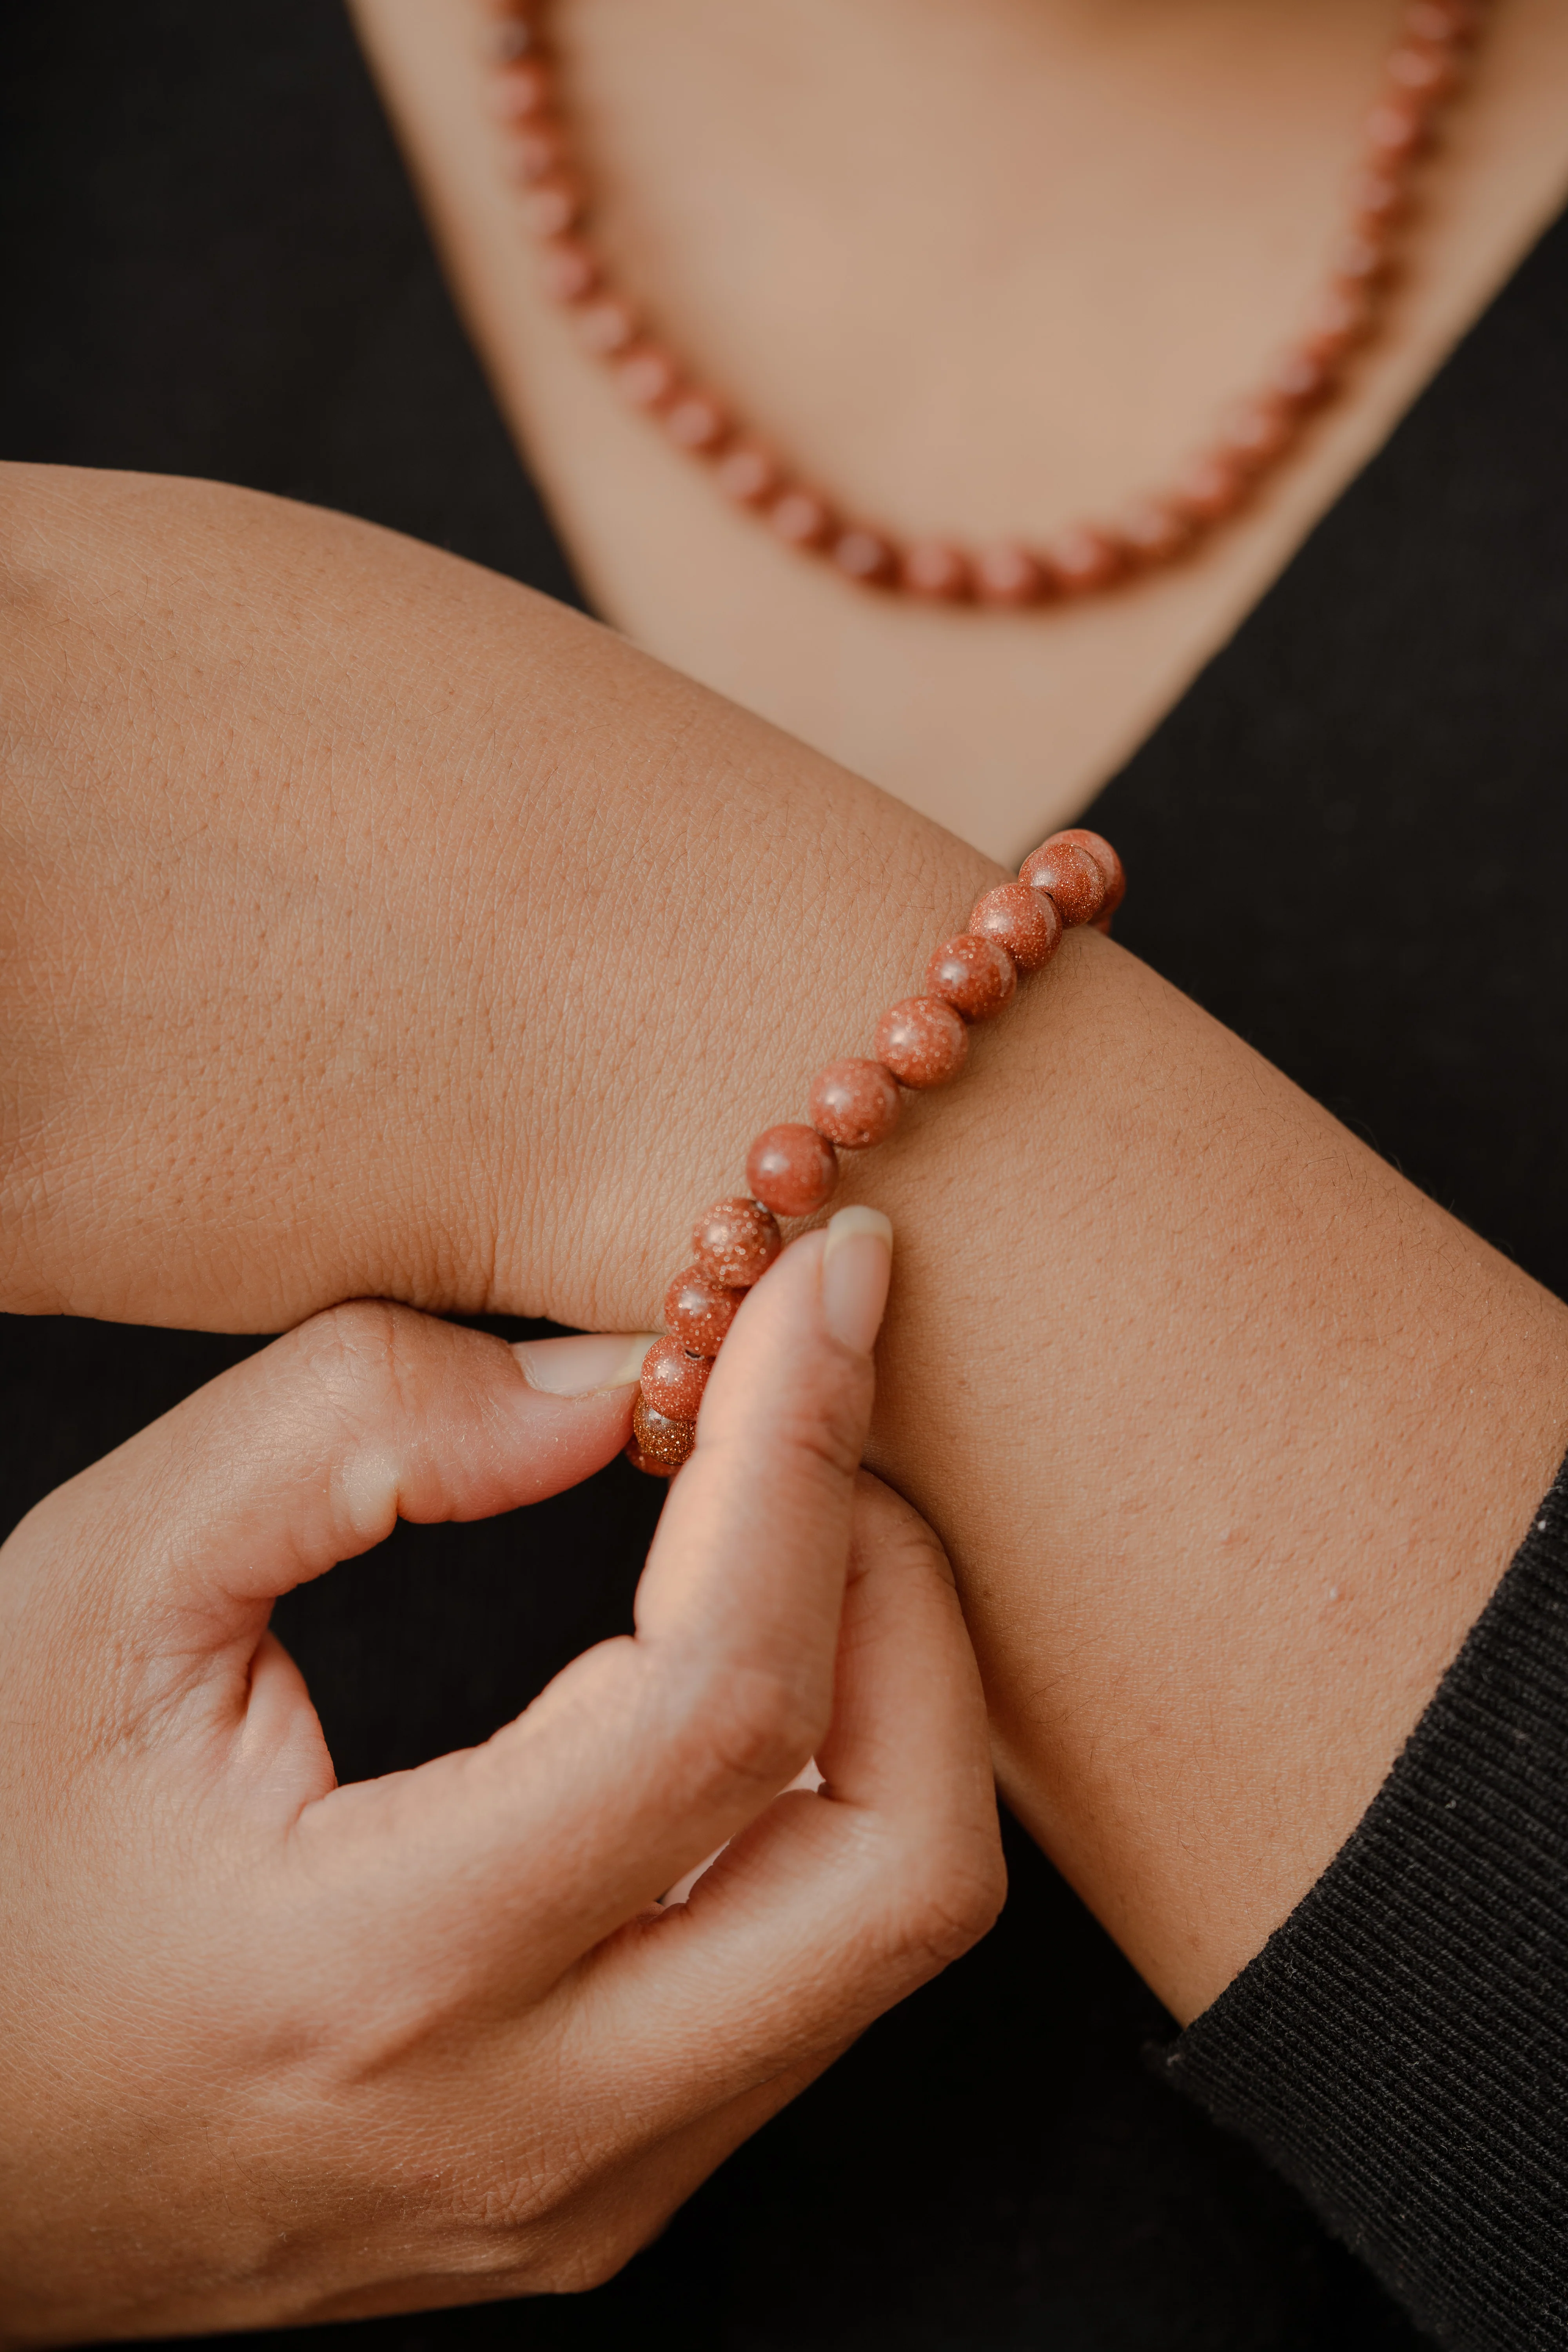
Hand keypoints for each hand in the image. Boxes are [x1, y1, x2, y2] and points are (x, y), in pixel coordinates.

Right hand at [0, 1216, 1002, 2340]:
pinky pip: (805, 1988)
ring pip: (881, 1936)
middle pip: (898, 1864)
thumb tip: (605, 1385)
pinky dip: (826, 1798)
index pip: (720, 1699)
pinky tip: (739, 1674)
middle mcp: (527, 2129)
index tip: (826, 1287)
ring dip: (889, 1693)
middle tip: (820, 1421)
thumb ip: (349, 1432)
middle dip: (909, 1596)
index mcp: (385, 1974)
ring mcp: (581, 2194)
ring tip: (786, 1524)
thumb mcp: (102, 1591)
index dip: (803, 1457)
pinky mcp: (595, 2197)